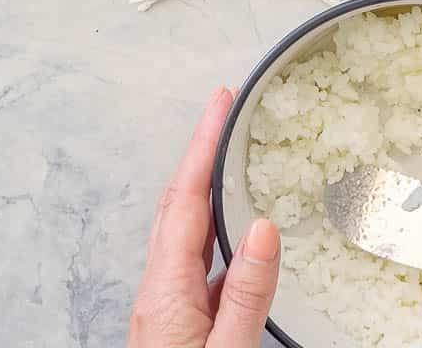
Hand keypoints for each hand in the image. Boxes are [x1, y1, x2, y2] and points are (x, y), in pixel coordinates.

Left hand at [130, 87, 280, 347]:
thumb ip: (246, 296)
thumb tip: (262, 227)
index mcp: (166, 293)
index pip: (187, 201)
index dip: (203, 145)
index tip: (220, 102)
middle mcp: (159, 291)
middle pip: (178, 204)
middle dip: (199, 150)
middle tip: (224, 108)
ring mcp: (166, 306)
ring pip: (185, 229)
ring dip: (204, 184)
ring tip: (229, 150)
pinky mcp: (178, 321)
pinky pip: (197, 257)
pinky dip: (215, 224)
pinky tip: (238, 228)